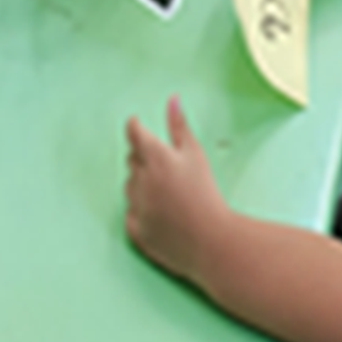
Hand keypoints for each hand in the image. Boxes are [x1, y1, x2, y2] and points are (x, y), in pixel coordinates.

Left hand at [125, 96, 228, 283]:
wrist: (212, 241)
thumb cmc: (206, 194)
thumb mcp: (195, 153)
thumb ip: (179, 125)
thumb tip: (172, 100)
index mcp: (154, 157)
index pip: (133, 132)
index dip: (136, 127)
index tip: (138, 126)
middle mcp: (139, 180)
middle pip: (131, 158)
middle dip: (143, 157)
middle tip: (167, 166)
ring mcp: (135, 206)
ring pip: (129, 185)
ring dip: (141, 183)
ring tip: (169, 191)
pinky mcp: (136, 229)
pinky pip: (130, 212)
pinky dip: (141, 208)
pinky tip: (162, 211)